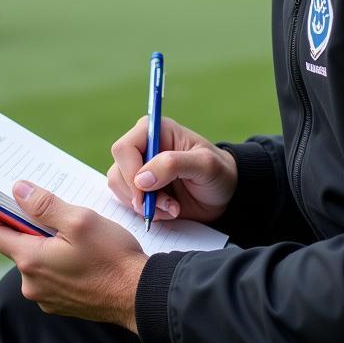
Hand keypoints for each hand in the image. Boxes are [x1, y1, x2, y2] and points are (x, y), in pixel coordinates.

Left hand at [0, 181, 146, 332]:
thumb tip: (19, 190)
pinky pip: (50, 274)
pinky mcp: (61, 303)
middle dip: (27, 223)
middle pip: (16, 245)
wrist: (139, 296)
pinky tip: (80, 250)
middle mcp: (31, 284)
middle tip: (46, 203)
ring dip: (45, 241)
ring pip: (36, 259)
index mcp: (31, 261)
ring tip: (71, 227)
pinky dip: (57, 258)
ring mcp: (45, 297)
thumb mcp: (79, 220)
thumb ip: (45, 205)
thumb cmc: (112, 257)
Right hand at [107, 116, 237, 224]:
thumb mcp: (204, 165)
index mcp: (154, 130)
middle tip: (168, 205)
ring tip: (173, 207)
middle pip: (118, 171)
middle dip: (140, 195)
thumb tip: (141, 179)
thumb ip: (173, 165)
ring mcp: (139, 168)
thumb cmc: (218, 172)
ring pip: (120, 189)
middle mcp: (142, 147)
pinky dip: (147, 212)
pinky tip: (169, 210)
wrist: (225, 194)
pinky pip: (128, 202)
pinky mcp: (140, 188)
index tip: (146, 194)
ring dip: (145, 206)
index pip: (124, 149)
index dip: (130, 173)